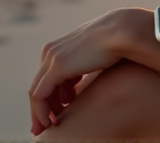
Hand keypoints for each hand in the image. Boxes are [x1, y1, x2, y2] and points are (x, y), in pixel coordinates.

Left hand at [28, 7, 154, 135]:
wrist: (123, 32)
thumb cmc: (116, 43)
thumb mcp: (94, 56)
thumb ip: (84, 66)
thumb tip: (82, 82)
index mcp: (59, 48)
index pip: (46, 77)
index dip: (49, 97)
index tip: (57, 112)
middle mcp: (50, 52)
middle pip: (39, 85)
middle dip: (41, 107)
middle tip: (44, 126)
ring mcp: (52, 59)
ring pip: (37, 92)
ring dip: (40, 112)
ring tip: (50, 126)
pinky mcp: (57, 68)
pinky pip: (40, 95)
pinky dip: (41, 111)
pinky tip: (50, 122)